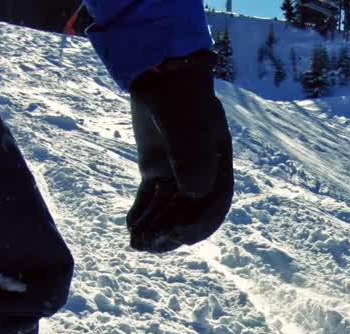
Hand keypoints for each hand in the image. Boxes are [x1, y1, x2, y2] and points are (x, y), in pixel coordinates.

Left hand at [127, 50, 232, 252]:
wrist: (159, 74)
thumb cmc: (180, 96)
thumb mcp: (187, 122)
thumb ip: (192, 155)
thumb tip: (193, 193)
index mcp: (219, 166)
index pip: (214, 204)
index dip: (199, 223)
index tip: (177, 232)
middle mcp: (200, 174)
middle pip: (189, 213)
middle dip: (171, 232)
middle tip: (150, 243)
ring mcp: (176, 174)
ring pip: (167, 210)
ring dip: (153, 228)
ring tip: (135, 243)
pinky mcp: (155, 171)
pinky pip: (149, 199)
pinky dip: (141, 213)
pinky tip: (130, 226)